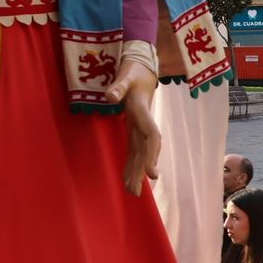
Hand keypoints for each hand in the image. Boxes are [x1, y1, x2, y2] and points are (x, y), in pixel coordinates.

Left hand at [105, 58, 159, 195]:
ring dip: (136, 172)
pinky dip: (130, 164)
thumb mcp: (126, 75)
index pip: (152, 138)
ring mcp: (141, 129)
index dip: (152, 156)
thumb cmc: (134, 72)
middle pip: (146, 152)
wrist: (143, 69)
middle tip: (133, 193)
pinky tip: (127, 178)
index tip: (152, 175)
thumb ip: (119, 86)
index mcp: (144, 114)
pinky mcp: (134, 130)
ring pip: (140, 154)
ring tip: (130, 192)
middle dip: (141, 172)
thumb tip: (110, 97)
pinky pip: (134, 150)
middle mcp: (145, 124)